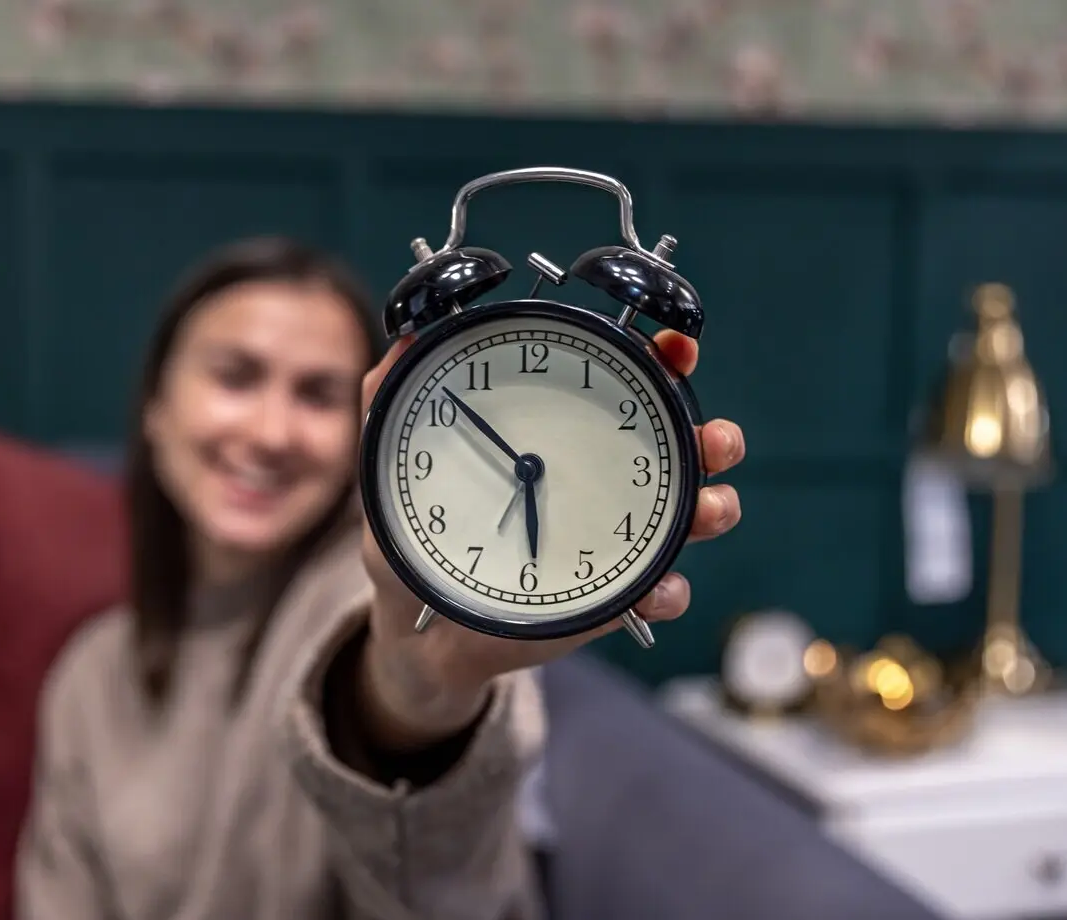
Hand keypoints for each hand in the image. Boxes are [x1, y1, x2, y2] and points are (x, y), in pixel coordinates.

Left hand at [356, 330, 745, 749]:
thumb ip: (388, 398)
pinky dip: (667, 590)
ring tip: (707, 509)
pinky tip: (653, 589)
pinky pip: (658, 592)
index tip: (674, 346)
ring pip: (689, 516)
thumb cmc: (413, 536)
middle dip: (714, 437)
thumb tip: (405, 336)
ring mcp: (612, 540)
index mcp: (560, 436)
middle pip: (682, 448)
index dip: (662, 361)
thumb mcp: (393, 465)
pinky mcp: (609, 597)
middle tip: (714, 438)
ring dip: (712, 508)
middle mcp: (600, 481)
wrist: (417, 627)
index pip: (624, 385)